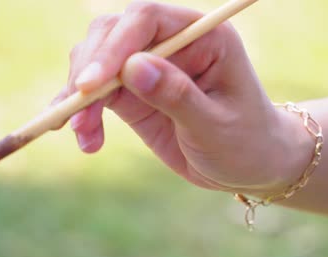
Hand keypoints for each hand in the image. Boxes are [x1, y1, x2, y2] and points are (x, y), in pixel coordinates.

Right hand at [57, 2, 308, 195]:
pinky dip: (83, 111)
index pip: (147, 19)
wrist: (250, 166)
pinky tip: (84, 138)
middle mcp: (173, 44)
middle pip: (112, 33)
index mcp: (204, 37)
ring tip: (82, 134)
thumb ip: (177, 95)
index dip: (114, 47)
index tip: (92, 86)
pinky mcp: (135, 94)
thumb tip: (132, 67)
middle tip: (78, 113)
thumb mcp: (217, 126)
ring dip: (79, 94)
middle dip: (88, 70)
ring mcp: (150, 68)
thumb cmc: (246, 143)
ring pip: (96, 61)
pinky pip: (97, 93)